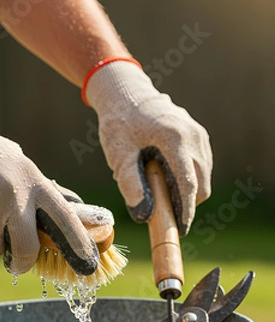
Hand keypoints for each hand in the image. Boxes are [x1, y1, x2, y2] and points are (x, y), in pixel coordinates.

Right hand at [0, 86, 98, 274]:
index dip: (78, 244)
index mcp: (33, 183)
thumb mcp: (18, 164)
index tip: (88, 263)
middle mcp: (14, 198)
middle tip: (15, 264)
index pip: (64, 219)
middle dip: (21, 263)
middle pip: (26, 249)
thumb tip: (66, 212)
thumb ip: (36, 191)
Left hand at [84, 59, 211, 235]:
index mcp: (175, 139)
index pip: (188, 184)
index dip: (186, 211)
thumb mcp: (118, 154)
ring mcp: (199, 134)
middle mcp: (194, 135)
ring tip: (157, 185)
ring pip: (203, 176)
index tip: (180, 229)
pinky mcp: (199, 135)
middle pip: (201, 184)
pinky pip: (200, 165)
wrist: (126, 93)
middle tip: (159, 207)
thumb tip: (143, 216)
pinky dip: (187, 176)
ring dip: (186, 189)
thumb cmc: (119, 122)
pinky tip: (163, 173)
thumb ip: (130, 184)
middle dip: (185, 202)